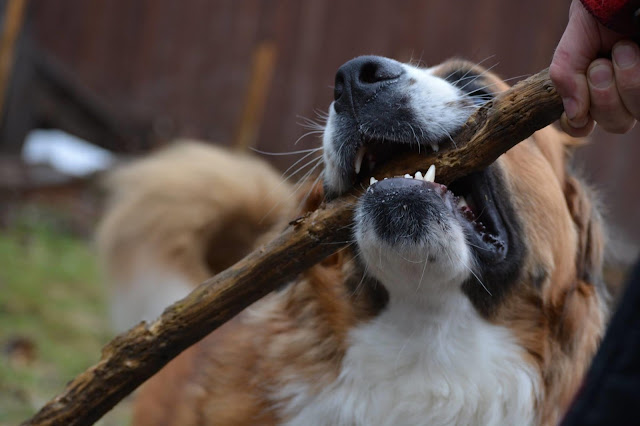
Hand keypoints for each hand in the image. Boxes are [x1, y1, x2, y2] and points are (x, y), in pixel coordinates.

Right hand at [550, 0, 639, 135]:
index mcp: (594, 88)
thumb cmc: (601, 12)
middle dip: (603, 96)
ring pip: (638, 112)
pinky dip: (639, 76)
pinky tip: (638, 52)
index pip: (582, 125)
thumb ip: (565, 75)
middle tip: (601, 65)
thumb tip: (573, 115)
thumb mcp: (575, 41)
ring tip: (624, 49)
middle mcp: (623, 92)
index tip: (578, 113)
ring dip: (627, 82)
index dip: (578, 124)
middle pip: (616, 124)